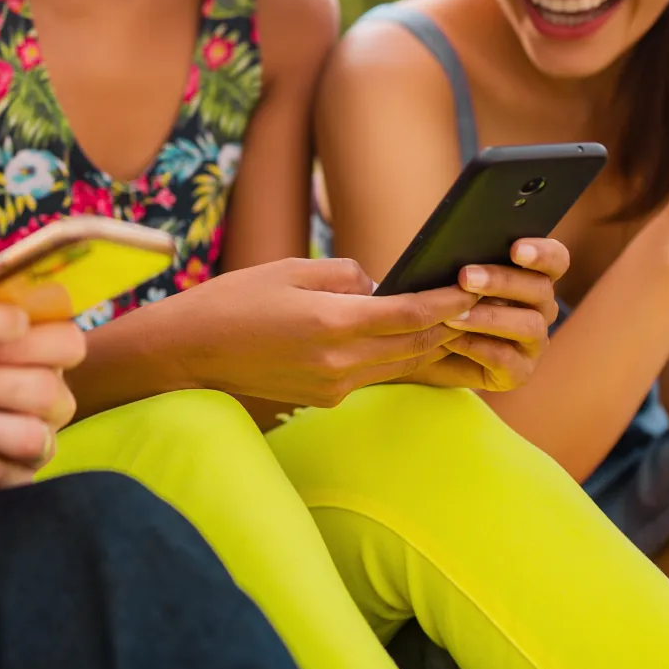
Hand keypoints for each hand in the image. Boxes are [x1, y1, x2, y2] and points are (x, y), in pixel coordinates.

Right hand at [147, 257, 472, 409]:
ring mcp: (333, 386)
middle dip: (449, 322)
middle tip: (479, 299)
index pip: (410, 314)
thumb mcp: (288, 269)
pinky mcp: (324, 398)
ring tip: (456, 319)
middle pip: (414, 344)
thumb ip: (343, 275)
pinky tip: (408, 341)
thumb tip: (379, 285)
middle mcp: (338, 363)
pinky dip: (396, 356)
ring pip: (399, 363)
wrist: (189, 355)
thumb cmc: (233, 302)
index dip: (448, 300)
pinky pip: (374, 374)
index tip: (472, 285)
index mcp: (331, 323)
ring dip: (428, 343)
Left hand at [401, 238, 566, 390]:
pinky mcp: (519, 372)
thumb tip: (454, 244)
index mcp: (531, 276)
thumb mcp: (445, 275)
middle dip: (502, 281)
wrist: (418, 348)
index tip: (516, 249)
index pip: (555, 259)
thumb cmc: (437, 300)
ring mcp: (533, 342)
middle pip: (540, 288)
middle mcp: (540, 308)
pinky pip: (508, 360)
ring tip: (451, 315)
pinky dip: (478, 348)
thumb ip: (460, 259)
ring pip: (530, 325)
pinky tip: (452, 341)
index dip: (542, 253)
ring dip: (489, 317)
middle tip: (465, 277)